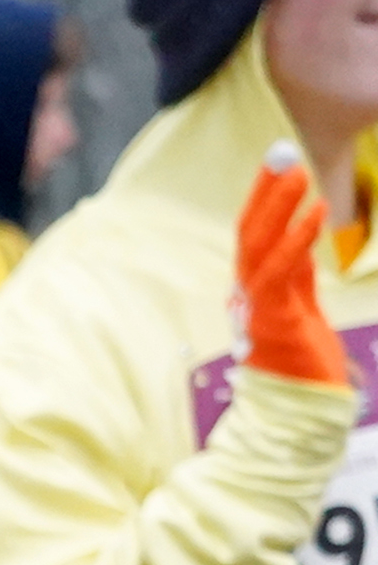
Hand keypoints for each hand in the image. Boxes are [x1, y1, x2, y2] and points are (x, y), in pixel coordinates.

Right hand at [238, 146, 348, 390]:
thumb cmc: (303, 366)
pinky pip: (281, 273)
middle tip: (283, 153)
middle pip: (250, 234)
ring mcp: (258, 307)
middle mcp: (248, 294)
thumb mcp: (304, 309)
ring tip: (297, 172)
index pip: (254, 236)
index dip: (263, 198)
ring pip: (259, 247)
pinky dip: (297, 240)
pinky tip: (314, 213)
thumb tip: (300, 238)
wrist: (303, 411)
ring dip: (278, 207)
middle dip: (265, 192)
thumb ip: (298, 276)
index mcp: (254, 291)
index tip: (278, 163)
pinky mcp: (274, 320)